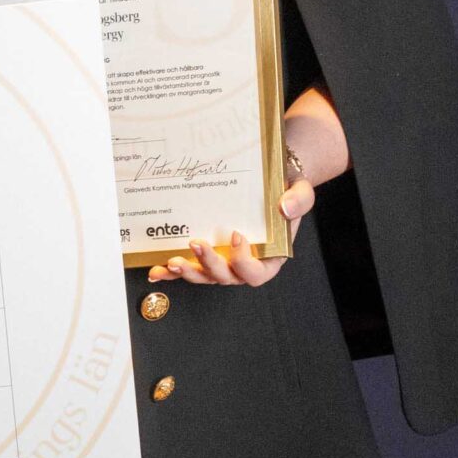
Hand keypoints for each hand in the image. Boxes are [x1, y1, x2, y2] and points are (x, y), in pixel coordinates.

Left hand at [148, 176, 315, 288]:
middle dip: (209, 265)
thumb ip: (300, 199)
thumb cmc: (287, 189)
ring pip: (204, 276)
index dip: (244, 261)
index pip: (256, 273)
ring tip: (172, 262)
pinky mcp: (205, 255)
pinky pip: (189, 267)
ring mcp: (223, 262)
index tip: (237, 235)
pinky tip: (156, 271)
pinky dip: (171, 272)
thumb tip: (286, 208)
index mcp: (270, 258)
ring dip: (187, 272)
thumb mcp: (301, 190)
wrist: (272, 180)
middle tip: (196, 243)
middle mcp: (244, 265)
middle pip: (225, 277)